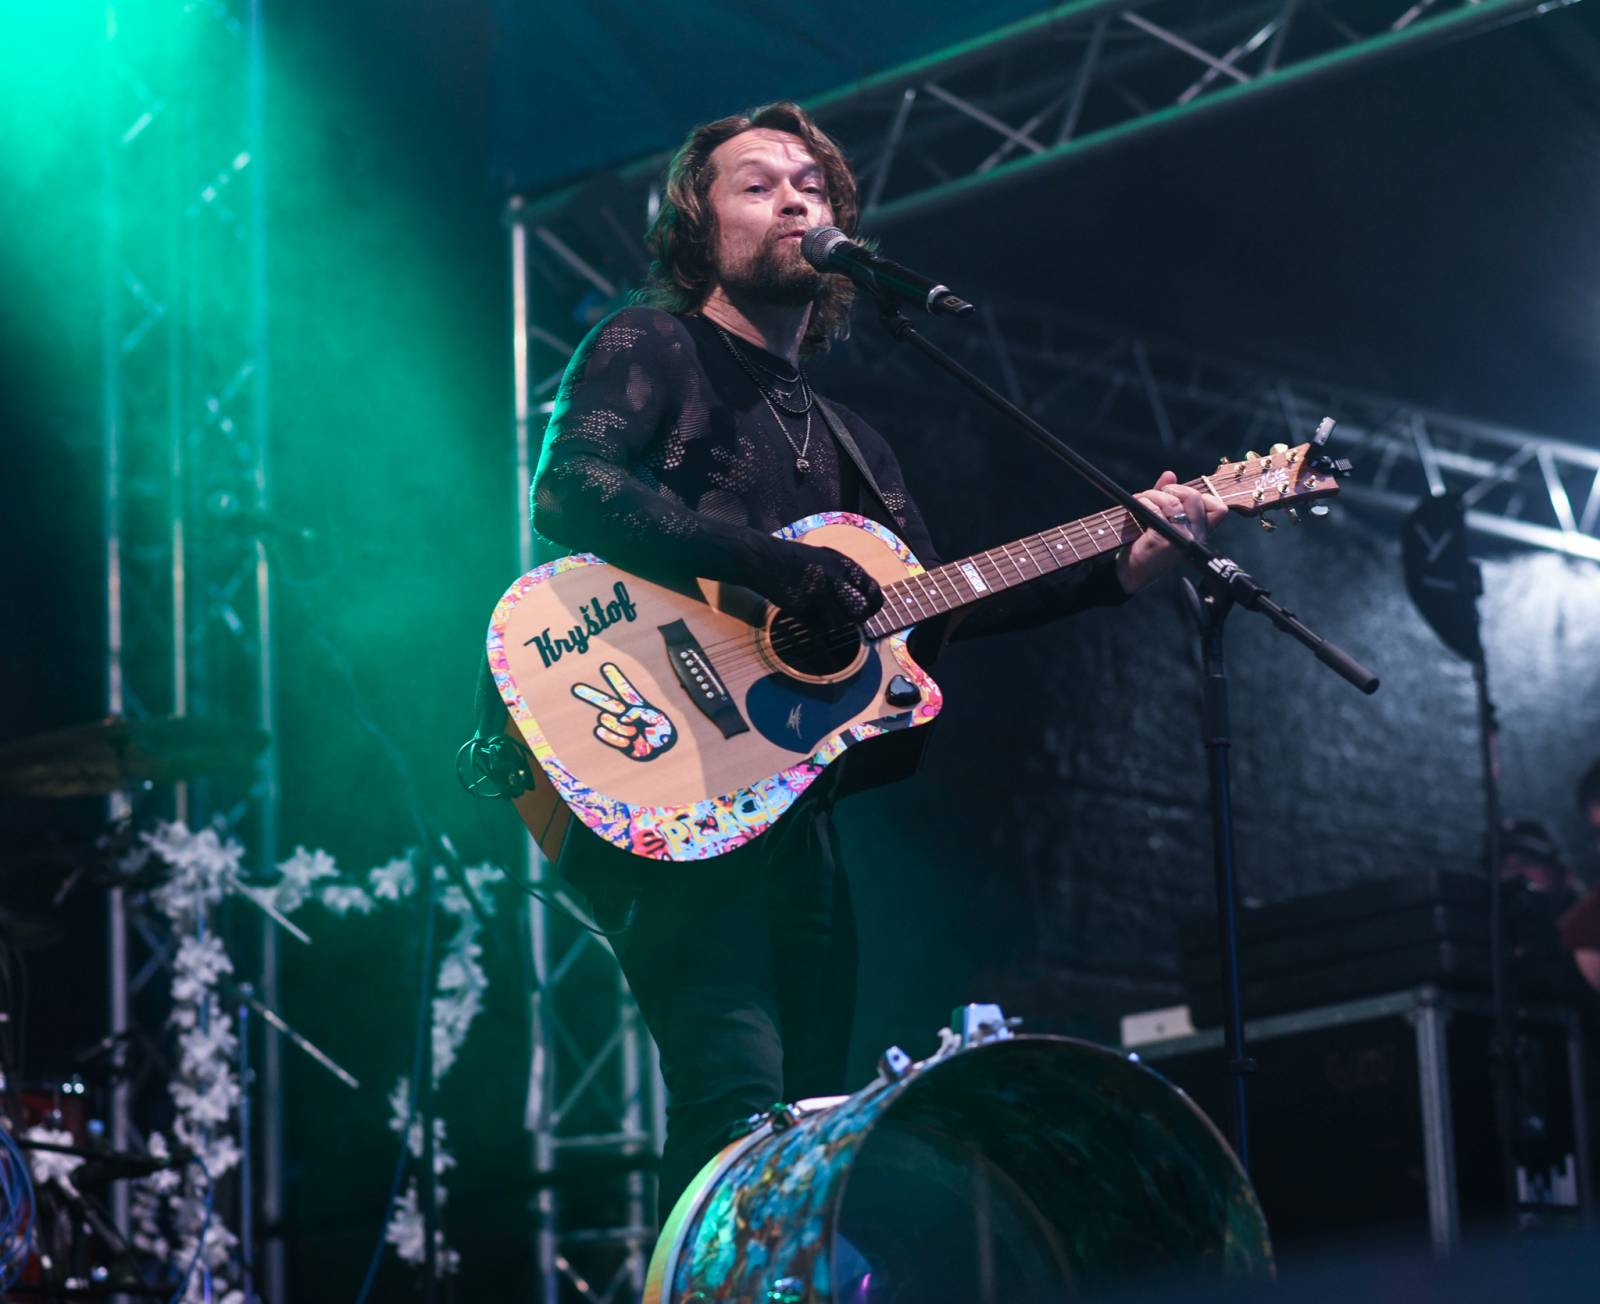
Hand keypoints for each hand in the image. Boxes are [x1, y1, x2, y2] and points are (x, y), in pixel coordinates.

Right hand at [571, 662, 677, 760]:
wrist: (658, 750)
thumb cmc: (661, 733)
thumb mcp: (658, 721)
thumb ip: (641, 715)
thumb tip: (621, 717)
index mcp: (636, 705)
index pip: (624, 689)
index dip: (615, 678)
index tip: (606, 666)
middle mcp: (623, 713)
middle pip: (604, 701)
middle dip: (589, 693)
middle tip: (575, 687)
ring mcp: (617, 725)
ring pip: (606, 719)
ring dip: (622, 728)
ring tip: (635, 734)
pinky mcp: (613, 737)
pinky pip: (605, 734)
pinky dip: (618, 739)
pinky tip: (629, 742)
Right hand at [769, 544, 883, 626]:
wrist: (764, 559)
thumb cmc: (793, 559)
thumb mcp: (825, 557)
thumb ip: (844, 575)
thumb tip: (863, 596)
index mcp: (843, 563)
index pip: (872, 589)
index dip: (873, 603)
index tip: (868, 609)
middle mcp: (836, 578)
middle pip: (861, 611)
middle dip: (856, 617)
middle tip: (848, 617)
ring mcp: (821, 593)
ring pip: (841, 622)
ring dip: (834, 621)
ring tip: (821, 612)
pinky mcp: (805, 607)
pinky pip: (821, 625)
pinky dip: (817, 624)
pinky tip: (807, 612)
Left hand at [1115, 471, 1229, 593]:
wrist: (1131, 573)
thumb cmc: (1147, 545)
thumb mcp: (1161, 518)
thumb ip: (1167, 496)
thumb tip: (1170, 474)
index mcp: (1200, 533)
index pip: (1219, 509)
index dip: (1201, 495)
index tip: (1180, 497)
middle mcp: (1195, 537)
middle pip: (1195, 498)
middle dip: (1173, 489)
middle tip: (1158, 495)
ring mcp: (1180, 540)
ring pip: (1173, 502)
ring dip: (1153, 494)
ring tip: (1142, 499)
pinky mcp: (1163, 541)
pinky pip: (1156, 509)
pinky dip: (1144, 501)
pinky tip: (1137, 506)